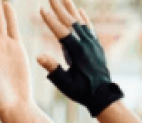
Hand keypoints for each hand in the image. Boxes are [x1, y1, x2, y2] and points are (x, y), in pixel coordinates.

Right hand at [37, 0, 122, 116]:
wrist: (103, 96)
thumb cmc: (82, 91)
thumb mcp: (65, 83)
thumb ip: (53, 69)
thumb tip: (38, 57)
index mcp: (77, 53)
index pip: (62, 32)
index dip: (51, 20)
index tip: (41, 9)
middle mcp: (86, 44)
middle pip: (71, 22)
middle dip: (60, 8)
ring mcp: (93, 44)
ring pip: (80, 22)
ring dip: (71, 9)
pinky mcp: (96, 46)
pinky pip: (89, 28)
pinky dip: (84, 18)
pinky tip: (80, 11)